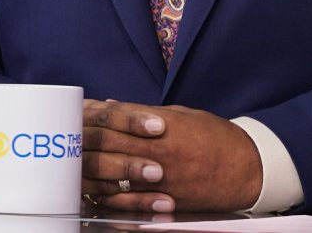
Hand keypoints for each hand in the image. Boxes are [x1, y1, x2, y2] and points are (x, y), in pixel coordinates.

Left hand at [81, 99, 261, 212]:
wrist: (247, 168)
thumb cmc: (215, 137)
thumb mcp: (181, 115)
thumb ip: (145, 113)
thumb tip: (114, 106)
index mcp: (162, 127)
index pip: (117, 120)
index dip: (94, 116)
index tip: (79, 113)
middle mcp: (158, 153)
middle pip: (110, 147)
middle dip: (85, 142)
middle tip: (64, 139)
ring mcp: (161, 180)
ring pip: (115, 178)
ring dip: (91, 173)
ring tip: (71, 168)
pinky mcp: (166, 202)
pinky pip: (130, 205)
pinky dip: (110, 200)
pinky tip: (95, 195)